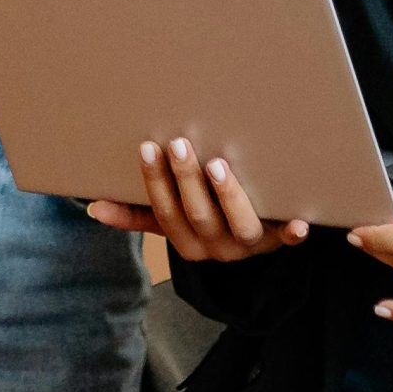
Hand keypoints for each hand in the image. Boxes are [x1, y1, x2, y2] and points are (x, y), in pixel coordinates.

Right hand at [88, 137, 311, 262]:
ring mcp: (248, 245)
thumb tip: (93, 207)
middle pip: (199, 216)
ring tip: (219, 164)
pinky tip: (299, 221)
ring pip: (239, 227)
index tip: (148, 147)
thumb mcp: (169, 221)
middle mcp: (216, 248)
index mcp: (186, 243)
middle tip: (181, 144)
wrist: (250, 246)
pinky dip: (293, 233)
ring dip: (229, 197)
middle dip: (187, 180)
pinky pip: (287, 240)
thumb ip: (135, 214)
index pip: (164, 212)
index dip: (155, 182)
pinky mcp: (280, 240)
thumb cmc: (202, 220)